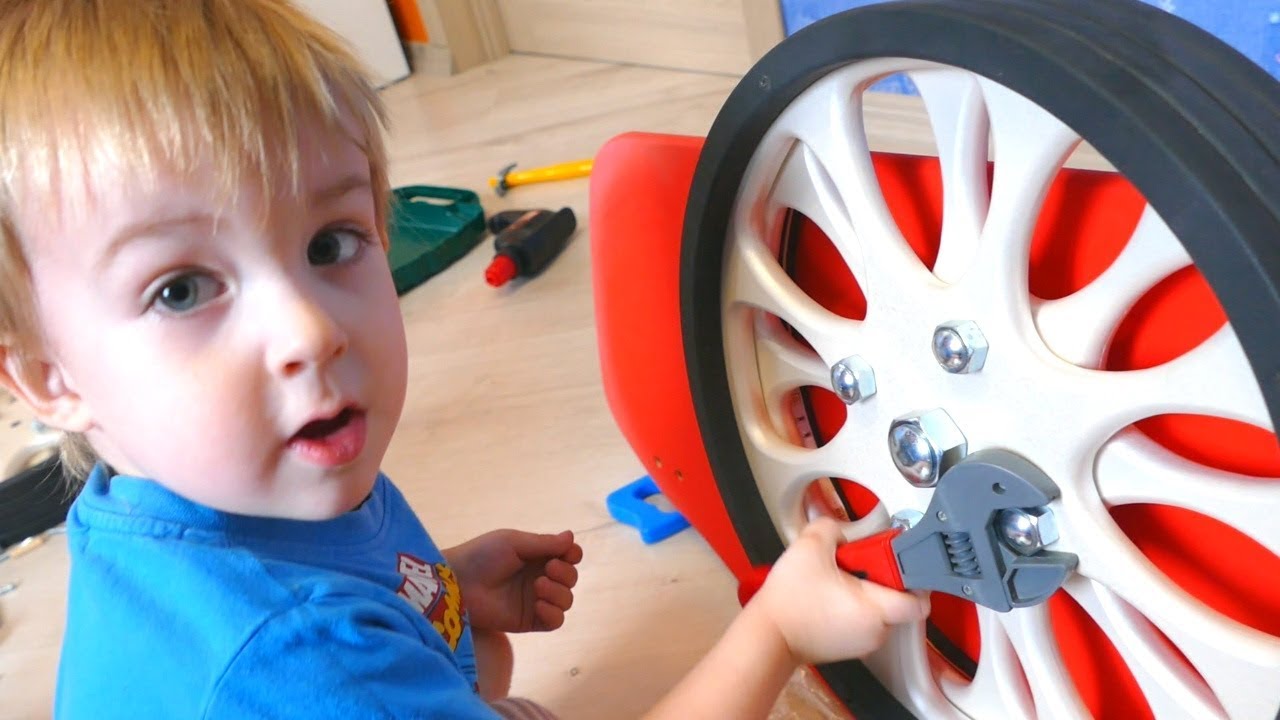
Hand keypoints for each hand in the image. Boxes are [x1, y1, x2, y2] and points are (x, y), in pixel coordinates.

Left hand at [443, 529, 582, 632]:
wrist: (458, 583)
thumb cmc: (481, 556)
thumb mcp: (513, 542)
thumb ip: (544, 543)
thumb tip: (571, 536)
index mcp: (537, 556)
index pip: (568, 557)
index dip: (572, 555)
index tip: (567, 553)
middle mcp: (539, 577)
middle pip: (571, 578)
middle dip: (565, 573)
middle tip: (548, 569)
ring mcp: (535, 600)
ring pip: (566, 600)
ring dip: (559, 592)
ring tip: (538, 586)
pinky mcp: (528, 621)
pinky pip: (555, 621)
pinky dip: (553, 613)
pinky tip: (539, 605)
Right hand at [745, 517, 930, 665]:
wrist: (767, 635)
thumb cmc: (789, 601)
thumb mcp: (809, 547)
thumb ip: (831, 527)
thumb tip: (839, 529)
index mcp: (875, 609)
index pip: (919, 600)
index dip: (912, 575)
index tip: (890, 561)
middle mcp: (875, 631)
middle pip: (898, 600)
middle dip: (881, 579)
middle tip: (855, 566)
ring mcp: (863, 642)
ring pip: (880, 611)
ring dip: (866, 593)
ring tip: (837, 581)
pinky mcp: (849, 647)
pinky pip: (863, 622)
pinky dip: (853, 607)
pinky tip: (829, 596)